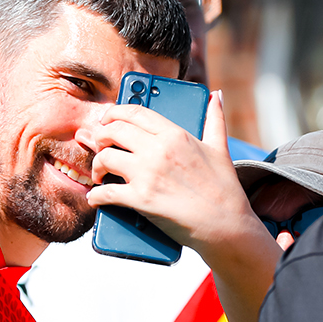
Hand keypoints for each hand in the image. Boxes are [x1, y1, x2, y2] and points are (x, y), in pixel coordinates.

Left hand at [87, 92, 267, 255]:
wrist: (227, 225)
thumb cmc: (224, 189)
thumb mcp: (220, 148)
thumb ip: (215, 119)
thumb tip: (215, 96)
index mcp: (175, 134)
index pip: (134, 112)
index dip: (113, 113)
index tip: (106, 119)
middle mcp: (158, 150)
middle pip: (113, 131)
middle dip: (100, 137)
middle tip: (99, 146)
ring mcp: (148, 174)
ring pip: (105, 158)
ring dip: (96, 166)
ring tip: (100, 174)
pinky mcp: (141, 199)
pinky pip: (105, 193)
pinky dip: (95, 196)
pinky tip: (95, 198)